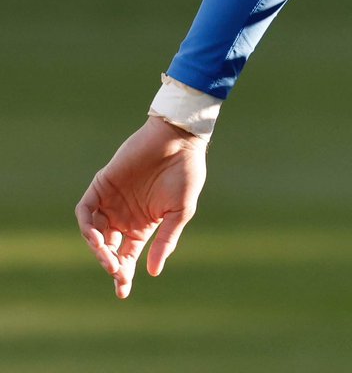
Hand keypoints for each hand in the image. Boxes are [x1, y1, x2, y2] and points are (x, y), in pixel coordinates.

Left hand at [75, 116, 207, 298]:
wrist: (178, 138)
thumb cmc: (186, 172)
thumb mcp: (180, 211)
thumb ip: (166, 239)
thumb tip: (153, 272)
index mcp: (143, 225)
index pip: (127, 256)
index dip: (123, 275)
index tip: (122, 292)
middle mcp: (124, 216)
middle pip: (109, 250)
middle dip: (111, 265)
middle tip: (118, 272)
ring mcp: (111, 201)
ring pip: (95, 234)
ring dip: (99, 249)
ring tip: (109, 256)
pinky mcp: (102, 185)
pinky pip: (85, 211)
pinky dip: (87, 226)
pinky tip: (97, 237)